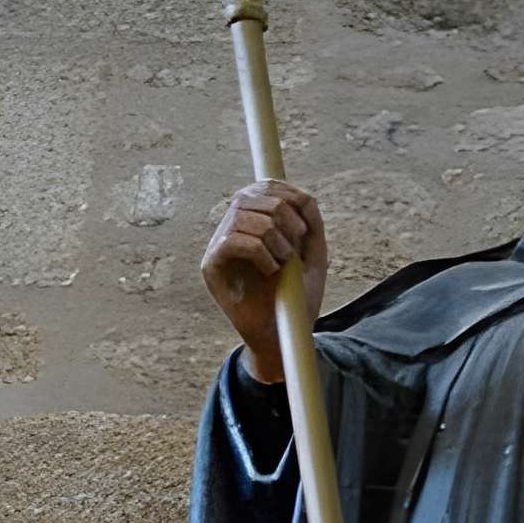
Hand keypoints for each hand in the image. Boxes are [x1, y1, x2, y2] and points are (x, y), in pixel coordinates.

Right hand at [200, 181, 328, 384]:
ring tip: (285, 261)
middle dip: (282, 215)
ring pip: (241, 215)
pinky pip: (232, 241)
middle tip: (296, 246)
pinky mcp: (210, 267)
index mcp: (253, 222)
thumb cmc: (296, 297)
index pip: (262, 187)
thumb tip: (302, 196)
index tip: (305, 224)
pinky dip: (259, 252)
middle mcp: (231, 229)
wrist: (283, 335)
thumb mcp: (313, 255)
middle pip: (250, 196)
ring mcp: (218, 247)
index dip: (286, 194)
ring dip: (273, 236)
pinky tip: (271, 270)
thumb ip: (312, 222)